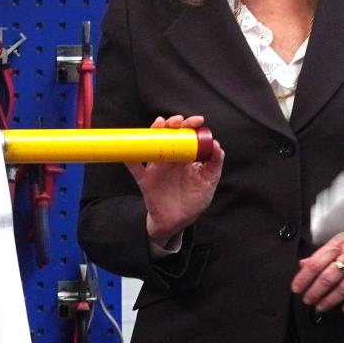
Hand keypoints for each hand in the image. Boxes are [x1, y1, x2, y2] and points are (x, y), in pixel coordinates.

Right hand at [125, 114, 224, 246]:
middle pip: (168, 135)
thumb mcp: (209, 181)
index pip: (186, 136)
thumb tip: (215, 144)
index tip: (197, 121)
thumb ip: (214, 163)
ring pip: (151, 144)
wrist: (178, 221)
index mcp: (185, 156)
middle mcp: (170, 158)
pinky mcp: (144, 178)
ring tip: (160, 124)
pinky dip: (129, 157)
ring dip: (154, 132)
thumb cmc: (194, 200)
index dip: (190, 125)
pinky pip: (134, 166)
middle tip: (178, 121)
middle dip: (172, 124)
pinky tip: (128, 150)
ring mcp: (156, 167)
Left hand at [293, 230, 343, 313]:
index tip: (296, 288)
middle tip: (307, 300)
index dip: (303, 278)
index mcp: (339, 244)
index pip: (315, 264)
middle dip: (314, 292)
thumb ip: (324, 253)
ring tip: (321, 306)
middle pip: (327, 278)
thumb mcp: (342, 239)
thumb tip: (304, 264)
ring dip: (330, 300)